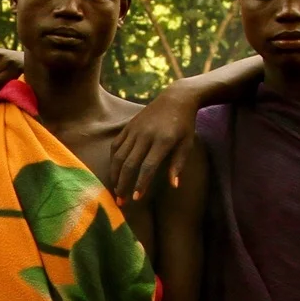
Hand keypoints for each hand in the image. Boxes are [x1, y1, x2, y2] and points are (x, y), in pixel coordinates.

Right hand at [109, 83, 206, 205]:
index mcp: (163, 141)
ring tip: (115, 190)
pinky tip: (114, 172)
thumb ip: (178, 165)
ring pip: (118, 156)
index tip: (136, 199)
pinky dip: (113, 160)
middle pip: (129, 164)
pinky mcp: (128, 126)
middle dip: (123, 185)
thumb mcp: (187, 144)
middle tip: (120, 202)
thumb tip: (173, 186)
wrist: (176, 98)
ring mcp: (135, 130)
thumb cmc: (184, 125)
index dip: (140, 184)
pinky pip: (116, 145)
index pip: (148, 167)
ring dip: (115, 175)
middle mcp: (146, 135)